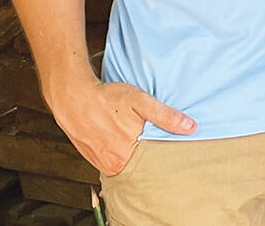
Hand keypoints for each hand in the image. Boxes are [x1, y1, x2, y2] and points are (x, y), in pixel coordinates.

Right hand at [50, 75, 195, 174]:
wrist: (74, 98)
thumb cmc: (106, 98)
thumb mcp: (141, 102)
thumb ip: (165, 116)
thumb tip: (190, 127)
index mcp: (126, 155)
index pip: (155, 164)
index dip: (167, 157)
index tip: (178, 153)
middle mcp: (114, 164)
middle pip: (142, 166)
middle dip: (154, 157)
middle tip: (162, 145)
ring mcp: (103, 164)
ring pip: (128, 165)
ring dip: (137, 156)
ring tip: (143, 142)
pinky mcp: (95, 160)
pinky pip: (115, 162)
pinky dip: (124, 154)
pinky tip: (128, 142)